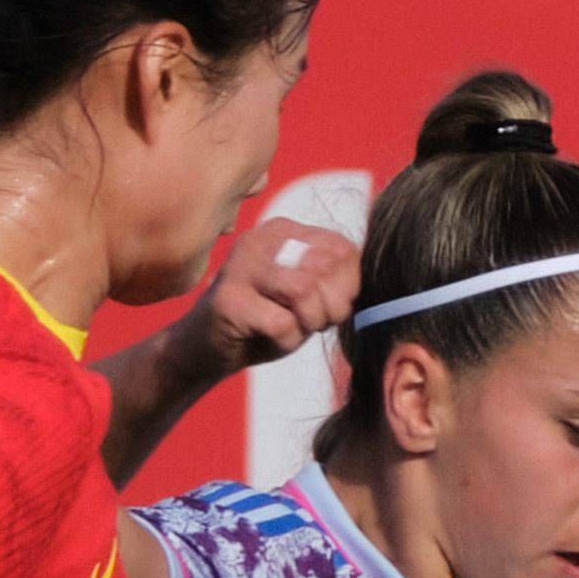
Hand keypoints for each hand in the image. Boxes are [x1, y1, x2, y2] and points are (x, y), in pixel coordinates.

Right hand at [192, 220, 358, 373]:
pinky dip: (286, 341)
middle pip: (326, 267)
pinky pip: (282, 323)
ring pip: (305, 291)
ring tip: (294, 329)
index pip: (343, 249)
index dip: (348, 287)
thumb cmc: (265, 320)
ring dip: (309, 322)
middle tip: (312, 323)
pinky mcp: (229, 299)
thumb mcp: (308, 296)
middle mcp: (262, 238)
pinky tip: (270, 338)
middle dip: (331, 307)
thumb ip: (335, 281)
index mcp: (285, 230)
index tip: (330, 308)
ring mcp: (242, 266)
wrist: (208, 347)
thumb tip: (370, 277)